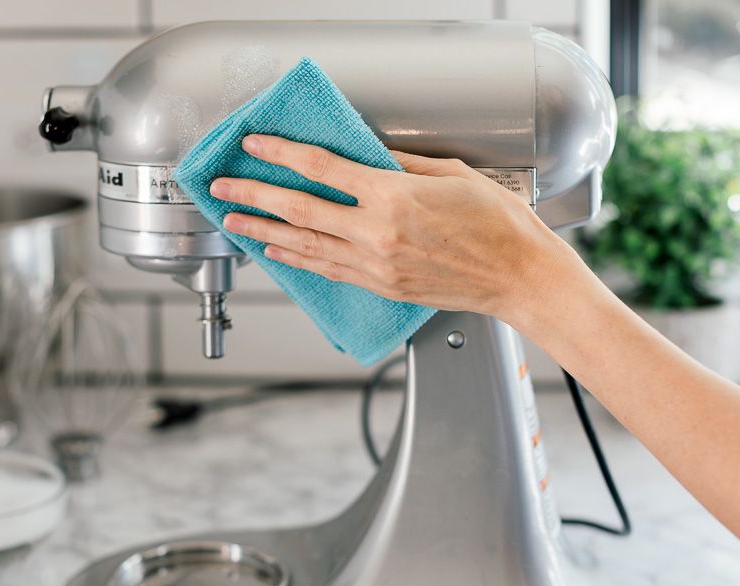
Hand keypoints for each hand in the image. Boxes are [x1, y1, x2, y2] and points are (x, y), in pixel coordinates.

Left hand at [208, 134, 581, 323]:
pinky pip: (327, 271)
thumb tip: (365, 154)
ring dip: (262, 232)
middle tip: (221, 188)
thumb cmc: (497, 224)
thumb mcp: (450, 174)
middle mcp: (376, 233)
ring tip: (233, 222)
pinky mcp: (380, 286)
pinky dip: (296, 260)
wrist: (518, 276)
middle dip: (253, 195)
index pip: (320, 168)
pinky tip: (276, 252)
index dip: (280, 154)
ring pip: (304, 245)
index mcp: (393, 196)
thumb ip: (400, 164)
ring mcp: (375, 265)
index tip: (254, 145)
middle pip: (298, 208)